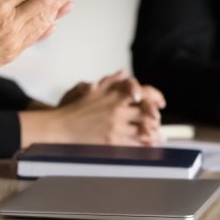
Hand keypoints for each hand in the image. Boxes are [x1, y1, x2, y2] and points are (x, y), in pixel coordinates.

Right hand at [20, 71, 166, 146]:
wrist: (59, 126)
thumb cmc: (73, 107)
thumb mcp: (90, 89)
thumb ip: (109, 81)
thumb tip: (123, 72)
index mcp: (113, 95)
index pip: (142, 92)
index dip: (154, 97)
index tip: (160, 103)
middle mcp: (116, 109)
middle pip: (146, 111)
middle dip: (155, 117)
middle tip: (158, 121)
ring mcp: (115, 125)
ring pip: (142, 129)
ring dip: (153, 133)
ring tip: (158, 137)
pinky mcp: (111, 141)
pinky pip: (133, 144)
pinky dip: (143, 145)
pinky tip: (147, 147)